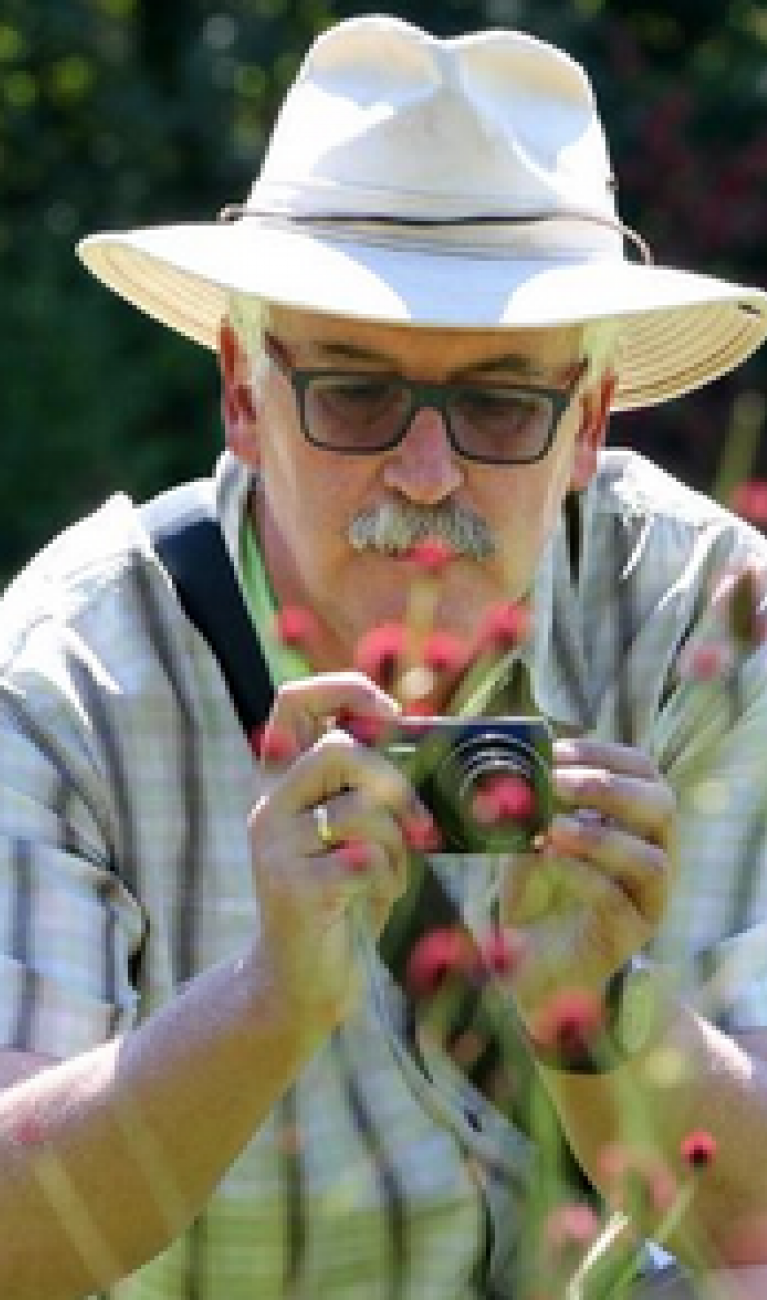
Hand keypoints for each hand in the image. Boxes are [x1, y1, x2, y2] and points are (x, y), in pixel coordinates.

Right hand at [249, 673, 428, 1036]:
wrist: (301, 981)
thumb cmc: (342, 897)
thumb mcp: (355, 831)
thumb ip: (369, 786)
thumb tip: (420, 739)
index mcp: (282, 782)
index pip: (294, 701)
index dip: (346, 688)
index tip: (391, 714)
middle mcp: (269, 806)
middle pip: (339, 749)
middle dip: (394, 782)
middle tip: (417, 822)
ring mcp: (276, 848)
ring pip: (361, 809)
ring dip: (397, 845)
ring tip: (389, 875)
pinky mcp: (295, 889)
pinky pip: (366, 860)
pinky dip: (388, 880)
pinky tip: (374, 901)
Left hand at [502, 737, 676, 1022]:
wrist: (531, 963)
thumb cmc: (537, 891)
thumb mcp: (531, 835)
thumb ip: (533, 805)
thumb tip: (517, 765)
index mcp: (636, 819)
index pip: (642, 771)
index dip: (604, 754)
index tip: (557, 750)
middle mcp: (655, 853)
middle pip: (662, 806)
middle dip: (609, 787)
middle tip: (559, 784)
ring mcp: (649, 898)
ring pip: (652, 860)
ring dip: (600, 837)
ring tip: (554, 829)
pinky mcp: (631, 935)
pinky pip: (619, 902)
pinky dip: (583, 875)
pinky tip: (551, 860)